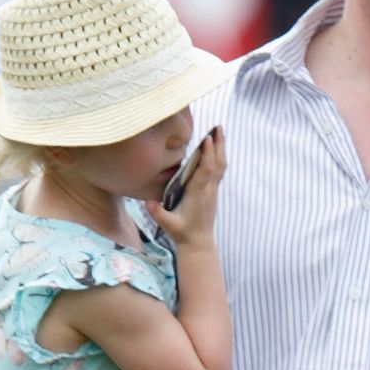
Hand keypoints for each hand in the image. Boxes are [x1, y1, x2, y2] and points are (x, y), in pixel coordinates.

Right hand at [157, 126, 225, 250]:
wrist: (198, 243)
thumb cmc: (182, 233)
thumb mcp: (169, 225)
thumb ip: (158, 214)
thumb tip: (148, 203)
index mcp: (199, 195)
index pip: (206, 171)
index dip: (208, 154)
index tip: (208, 138)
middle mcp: (209, 190)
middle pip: (219, 164)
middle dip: (219, 145)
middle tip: (219, 126)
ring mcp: (213, 191)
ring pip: (221, 166)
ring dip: (221, 148)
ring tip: (219, 131)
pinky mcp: (212, 192)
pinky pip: (218, 171)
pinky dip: (218, 157)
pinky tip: (215, 147)